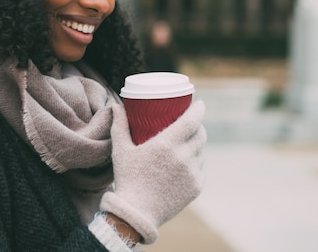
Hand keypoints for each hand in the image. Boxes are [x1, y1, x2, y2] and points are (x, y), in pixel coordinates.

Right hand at [100, 100, 205, 243]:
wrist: (137, 213)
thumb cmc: (127, 179)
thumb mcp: (121, 150)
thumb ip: (120, 126)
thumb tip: (116, 106)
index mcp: (166, 144)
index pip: (192, 121)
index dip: (198, 110)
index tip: (200, 103)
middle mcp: (183, 157)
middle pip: (200, 134)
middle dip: (198, 126)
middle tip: (190, 123)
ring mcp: (192, 173)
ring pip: (200, 151)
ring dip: (196, 144)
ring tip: (188, 142)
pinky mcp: (196, 187)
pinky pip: (200, 168)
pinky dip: (196, 162)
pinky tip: (188, 161)